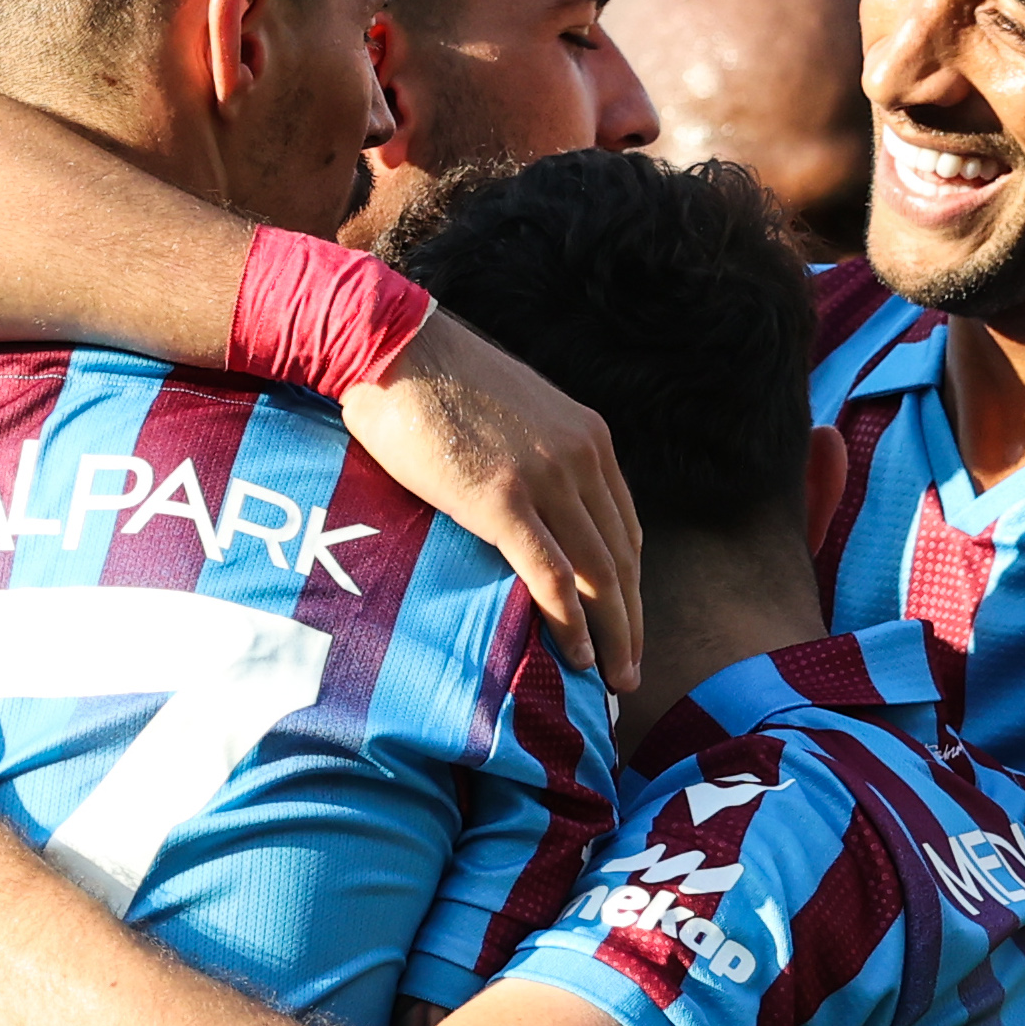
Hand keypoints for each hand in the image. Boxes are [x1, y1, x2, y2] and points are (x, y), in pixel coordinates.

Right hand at [341, 312, 643, 687]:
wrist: (392, 346)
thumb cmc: (431, 379)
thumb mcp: (505, 416)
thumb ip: (526, 458)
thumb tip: (516, 504)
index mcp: (587, 436)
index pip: (624, 525)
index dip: (630, 583)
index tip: (626, 623)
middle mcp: (581, 457)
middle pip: (623, 556)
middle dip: (632, 620)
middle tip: (632, 671)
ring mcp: (546, 478)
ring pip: (599, 573)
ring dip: (613, 633)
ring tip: (614, 679)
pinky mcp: (503, 500)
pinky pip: (552, 575)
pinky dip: (572, 622)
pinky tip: (579, 656)